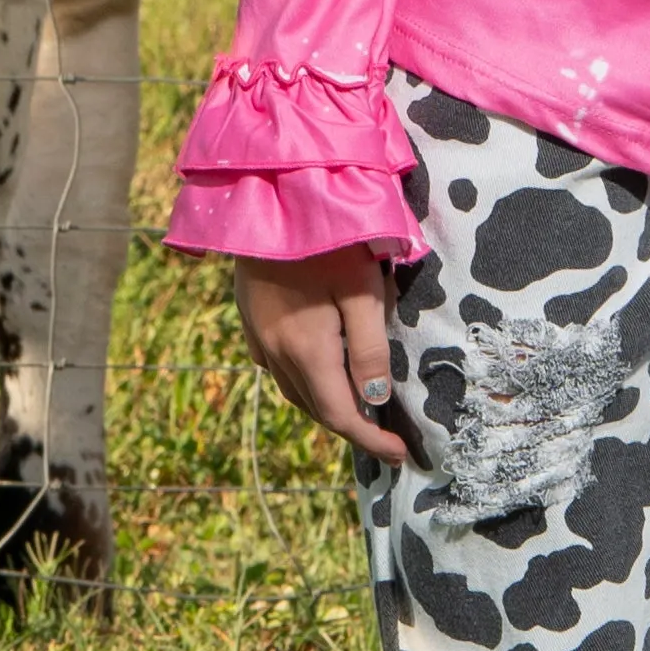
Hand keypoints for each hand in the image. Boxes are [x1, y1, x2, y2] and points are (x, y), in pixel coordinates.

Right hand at [233, 246, 407, 459]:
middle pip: (316, 408)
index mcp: (305, 350)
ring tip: (359, 410)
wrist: (266, 196)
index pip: (341, 415)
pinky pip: (279, 369)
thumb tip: (373, 399)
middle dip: (352, 428)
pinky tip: (322, 373)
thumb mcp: (361, 290)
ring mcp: (257, 337)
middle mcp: (275, 352)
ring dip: (327, 407)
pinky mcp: (250, 321)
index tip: (399, 454)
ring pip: (295, 391)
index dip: (370, 441)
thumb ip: (369, 348)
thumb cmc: (326, 239)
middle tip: (386, 437)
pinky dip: (305, 384)